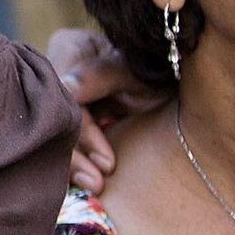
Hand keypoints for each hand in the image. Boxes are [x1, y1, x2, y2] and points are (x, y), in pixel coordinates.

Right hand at [45, 28, 164, 193]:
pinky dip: (76, 162)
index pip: (64, 95)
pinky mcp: (70, 116)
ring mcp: (62, 96)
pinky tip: (84, 181)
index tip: (106, 163)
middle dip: (76, 153)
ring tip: (95, 186)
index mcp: (71, 47)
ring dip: (74, 163)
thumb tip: (66, 88)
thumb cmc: (159, 71)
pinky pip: (64, 140)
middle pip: (57, 116)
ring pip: (57, 132)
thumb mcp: (135, 72)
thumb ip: (99, 75)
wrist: (177, 84)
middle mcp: (59, 70)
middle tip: (96, 183)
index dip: (82, 131)